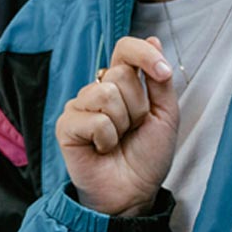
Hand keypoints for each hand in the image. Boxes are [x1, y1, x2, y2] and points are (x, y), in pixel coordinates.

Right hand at [55, 34, 177, 217]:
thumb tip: (153, 39)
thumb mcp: (165, 114)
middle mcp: (97, 89)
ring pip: (106, 95)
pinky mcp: (66, 126)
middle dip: (138, 106)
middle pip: (120, 74)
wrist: (134, 192)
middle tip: (133, 129)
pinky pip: (94, 120)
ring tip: (118, 140)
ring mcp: (79, 106)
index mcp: (121, 82)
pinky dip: (106, 139)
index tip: (163, 73)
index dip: (144, 54)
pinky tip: (102, 150)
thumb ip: (159, 80)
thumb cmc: (147, 155)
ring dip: (122, 124)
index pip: (125, 48)